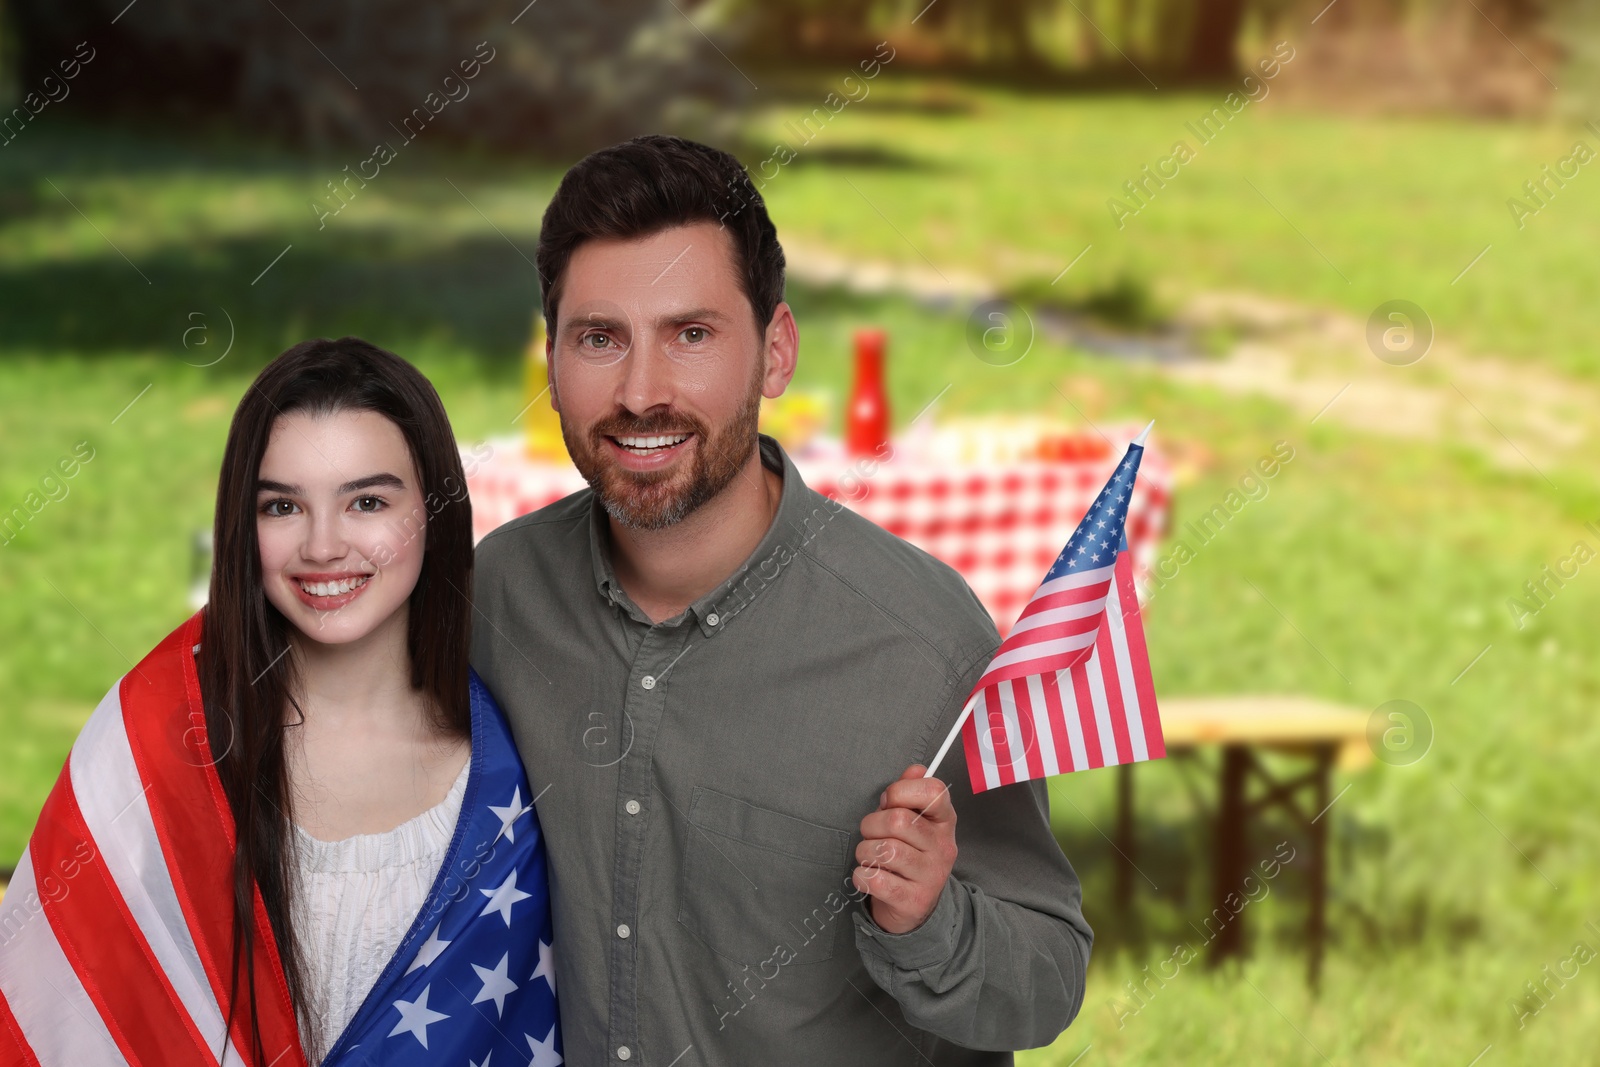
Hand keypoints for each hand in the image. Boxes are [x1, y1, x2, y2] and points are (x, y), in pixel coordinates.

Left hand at [852, 765, 957, 933]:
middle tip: (870, 833)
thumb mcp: (913, 820)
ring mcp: (932, 876)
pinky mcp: (914, 901)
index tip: (889, 802)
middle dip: (871, 824)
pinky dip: (862, 876)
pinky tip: (868, 876)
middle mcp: (943, 847)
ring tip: (869, 856)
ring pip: (884, 850)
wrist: (914, 906)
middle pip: (897, 820)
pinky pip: (875, 879)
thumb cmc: (908, 852)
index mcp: (944, 821)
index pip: (934, 792)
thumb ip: (910, 792)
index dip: (902, 791)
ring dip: (864, 852)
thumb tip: (916, 769)